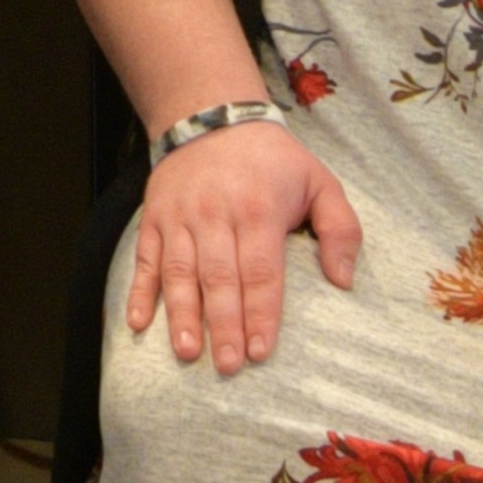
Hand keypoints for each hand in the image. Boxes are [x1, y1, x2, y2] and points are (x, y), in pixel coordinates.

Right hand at [121, 111, 359, 377]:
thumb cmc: (274, 161)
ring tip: (187, 352)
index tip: (260, 351)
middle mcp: (215, 216)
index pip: (260, 272)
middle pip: (219, 278)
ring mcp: (180, 218)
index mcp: (258, 212)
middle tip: (227, 367)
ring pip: (179, 273)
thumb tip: (343, 281)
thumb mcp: (321, 182)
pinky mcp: (155, 218)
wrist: (212, 116)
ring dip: (181, 315)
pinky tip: (139, 323)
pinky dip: (139, 291)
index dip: (260, 313)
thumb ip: (341, 230)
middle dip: (223, 326)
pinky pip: (145, 259)